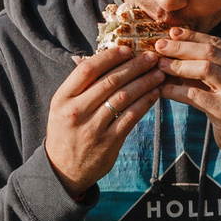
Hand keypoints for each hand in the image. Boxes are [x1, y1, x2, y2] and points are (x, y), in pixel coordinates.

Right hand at [47, 44, 166, 198]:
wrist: (63, 171)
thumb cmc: (66, 133)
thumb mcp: (62, 107)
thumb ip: (80, 87)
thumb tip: (107, 59)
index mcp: (62, 99)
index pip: (88, 69)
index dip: (110, 56)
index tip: (127, 49)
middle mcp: (76, 112)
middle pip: (110, 81)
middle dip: (135, 66)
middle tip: (152, 57)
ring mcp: (93, 128)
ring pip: (124, 97)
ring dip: (145, 82)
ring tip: (158, 74)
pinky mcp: (109, 142)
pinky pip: (132, 116)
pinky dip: (146, 102)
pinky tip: (155, 93)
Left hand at [156, 31, 220, 198]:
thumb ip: (215, 70)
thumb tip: (179, 52)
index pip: (217, 43)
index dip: (192, 37)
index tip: (171, 33)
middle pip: (210, 51)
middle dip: (181, 47)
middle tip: (159, 46)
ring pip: (204, 68)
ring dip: (177, 66)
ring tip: (159, 66)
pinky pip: (195, 95)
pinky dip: (176, 91)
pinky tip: (162, 90)